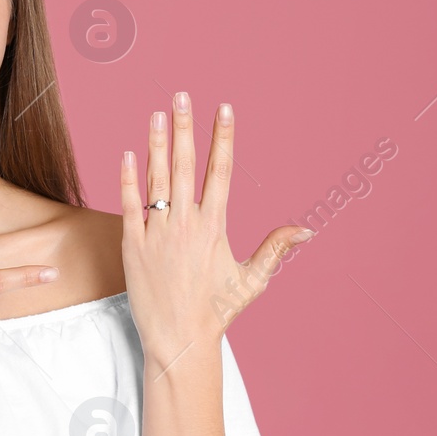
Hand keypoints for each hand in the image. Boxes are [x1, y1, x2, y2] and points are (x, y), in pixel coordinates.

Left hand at [120, 94, 313, 363]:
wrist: (179, 340)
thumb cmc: (217, 311)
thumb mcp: (252, 279)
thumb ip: (276, 248)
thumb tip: (308, 229)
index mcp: (214, 228)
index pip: (219, 171)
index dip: (221, 138)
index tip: (224, 109)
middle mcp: (185, 225)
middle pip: (184, 165)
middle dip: (185, 127)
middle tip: (182, 95)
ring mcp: (156, 234)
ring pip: (156, 180)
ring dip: (156, 144)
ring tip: (157, 114)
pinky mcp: (132, 246)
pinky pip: (129, 205)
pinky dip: (128, 179)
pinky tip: (128, 153)